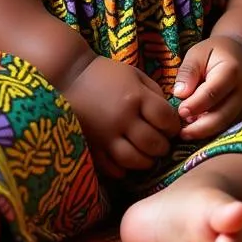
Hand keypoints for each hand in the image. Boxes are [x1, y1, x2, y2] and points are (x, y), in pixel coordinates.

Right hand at [63, 56, 181, 177]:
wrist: (68, 75)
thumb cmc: (105, 73)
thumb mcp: (134, 74)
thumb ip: (154, 93)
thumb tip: (168, 117)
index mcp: (135, 96)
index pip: (165, 119)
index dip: (173, 126)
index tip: (171, 127)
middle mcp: (122, 118)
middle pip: (152, 143)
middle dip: (163, 146)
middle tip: (161, 142)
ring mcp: (105, 135)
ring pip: (134, 160)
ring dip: (146, 161)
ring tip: (146, 154)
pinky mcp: (91, 145)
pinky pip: (111, 167)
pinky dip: (123, 169)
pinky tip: (126, 161)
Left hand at [173, 35, 241, 140]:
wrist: (241, 56)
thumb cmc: (214, 54)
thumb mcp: (197, 53)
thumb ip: (188, 72)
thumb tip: (179, 94)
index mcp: (232, 70)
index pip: (212, 92)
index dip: (195, 105)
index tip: (180, 112)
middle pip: (222, 116)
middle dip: (200, 127)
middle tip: (181, 131)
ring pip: (227, 127)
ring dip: (206, 133)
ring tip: (187, 132)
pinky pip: (231, 130)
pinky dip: (215, 133)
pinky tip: (199, 130)